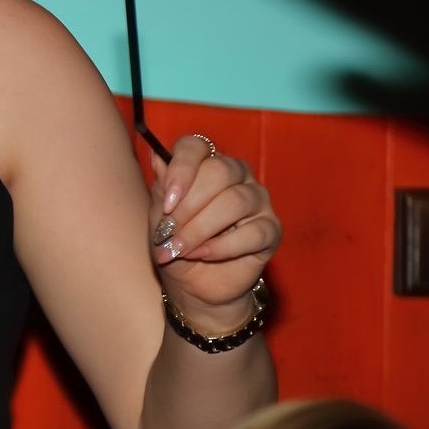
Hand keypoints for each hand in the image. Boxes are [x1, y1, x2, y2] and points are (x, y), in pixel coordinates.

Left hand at [148, 135, 281, 329]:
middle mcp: (237, 175)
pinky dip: (220, 247)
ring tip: (179, 248)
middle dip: (188, 206)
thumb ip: (162, 187)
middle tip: (168, 231)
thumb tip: (156, 154)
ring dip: (199, 228)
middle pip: (218, 171)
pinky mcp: (271, 229)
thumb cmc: (175, 241)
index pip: (196, 145)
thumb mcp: (160, 215)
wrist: (191, 283)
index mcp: (206, 163)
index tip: (166, 201)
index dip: (180, 169)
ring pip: (234, 201)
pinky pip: (252, 232)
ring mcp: (258, 200)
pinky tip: (202, 255)